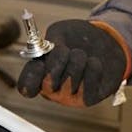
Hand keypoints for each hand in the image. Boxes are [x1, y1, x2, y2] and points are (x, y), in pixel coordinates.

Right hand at [15, 20, 129, 106]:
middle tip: (67, 50)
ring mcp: (69, 97)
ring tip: (82, 55)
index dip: (30, 78)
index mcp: (38, 75)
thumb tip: (49, 52)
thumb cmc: (77, 37)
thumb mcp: (60, 32)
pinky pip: (90, 79)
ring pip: (72, 76)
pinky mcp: (88, 99)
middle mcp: (51, 90)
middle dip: (59, 60)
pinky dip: (93, 64)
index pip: (26, 87)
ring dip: (79, 57)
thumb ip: (50, 42)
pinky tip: (94, 63)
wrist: (106, 41)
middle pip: (49, 82)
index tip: (39, 65)